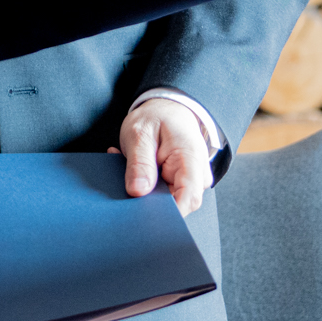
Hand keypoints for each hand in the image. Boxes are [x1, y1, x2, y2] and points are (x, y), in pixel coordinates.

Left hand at [111, 97, 210, 214]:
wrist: (167, 109)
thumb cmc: (157, 117)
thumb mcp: (141, 133)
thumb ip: (140, 163)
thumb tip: (137, 191)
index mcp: (192, 160)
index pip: (188, 200)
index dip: (166, 211)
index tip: (140, 208)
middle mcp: (196, 176)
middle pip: (176, 205)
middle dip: (147, 198)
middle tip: (125, 177)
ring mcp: (189, 182)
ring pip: (165, 202)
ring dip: (143, 189)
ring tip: (128, 164)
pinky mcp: (178, 185)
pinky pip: (161, 195)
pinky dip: (143, 185)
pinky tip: (132, 168)